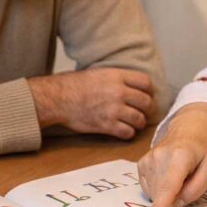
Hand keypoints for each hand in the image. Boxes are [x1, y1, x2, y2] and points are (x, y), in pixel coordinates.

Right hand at [28, 68, 153, 138]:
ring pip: (139, 119)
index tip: (147, 95)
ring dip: (138, 123)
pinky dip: (128, 133)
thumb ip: (117, 79)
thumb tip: (132, 86)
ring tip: (135, 123)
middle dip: (146, 108)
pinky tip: (124, 131)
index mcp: (117, 76)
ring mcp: (113, 109)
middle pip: (146, 102)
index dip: (148, 90)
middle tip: (143, 111)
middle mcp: (118, 92)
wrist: (58, 98)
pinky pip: (127, 133)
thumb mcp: (99, 73)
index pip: (145, 82)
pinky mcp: (107, 125)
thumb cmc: (74, 85)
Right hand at [138, 104, 206, 206]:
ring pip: (153, 193)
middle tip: (188, 181)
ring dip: (166, 193)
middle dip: (174, 198)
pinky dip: (158, 188)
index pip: (168, 187)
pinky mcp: (141, 163)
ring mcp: (148, 158)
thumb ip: (194, 191)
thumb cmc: (203, 151)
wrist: (190, 129)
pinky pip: (147, 188)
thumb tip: (173, 206)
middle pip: (161, 193)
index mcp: (180, 156)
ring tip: (179, 176)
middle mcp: (159, 156)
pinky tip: (167, 177)